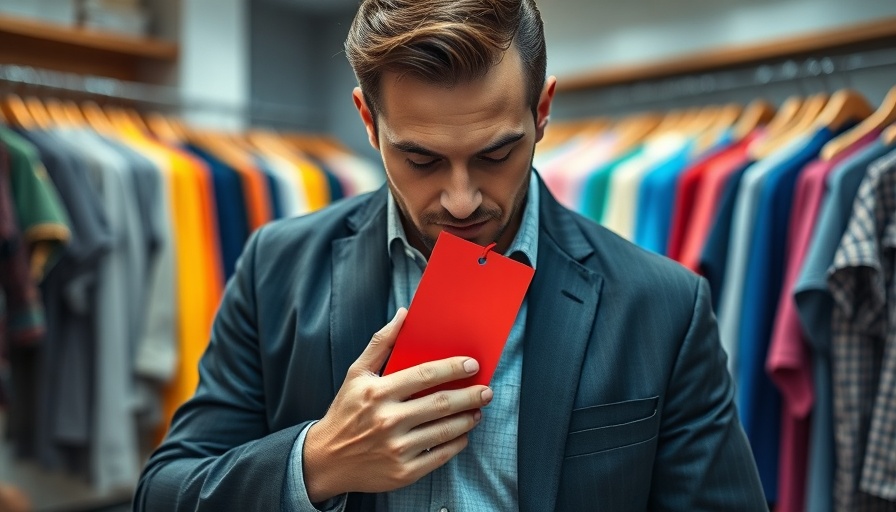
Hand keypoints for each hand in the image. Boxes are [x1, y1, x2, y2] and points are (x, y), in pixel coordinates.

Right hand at [303, 308, 492, 501]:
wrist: (326, 459)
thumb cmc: (345, 412)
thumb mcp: (356, 374)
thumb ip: (380, 343)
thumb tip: (404, 314)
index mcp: (377, 392)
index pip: (424, 375)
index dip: (452, 368)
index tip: (472, 365)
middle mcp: (387, 420)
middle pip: (440, 403)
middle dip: (470, 395)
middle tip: (486, 390)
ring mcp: (396, 448)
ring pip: (444, 430)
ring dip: (467, 419)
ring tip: (477, 411)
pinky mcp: (403, 472)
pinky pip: (440, 455)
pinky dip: (457, 443)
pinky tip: (462, 434)